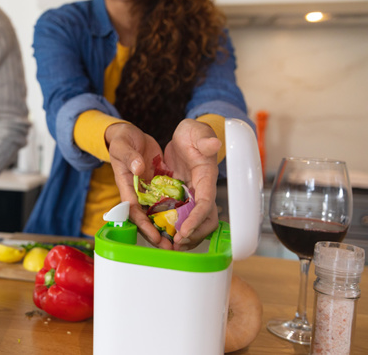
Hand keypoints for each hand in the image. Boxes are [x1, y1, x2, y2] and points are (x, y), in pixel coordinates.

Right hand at [105, 123, 172, 248]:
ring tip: (177, 242)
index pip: (133, 210)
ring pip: (154, 213)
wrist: (127, 135)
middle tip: (168, 247)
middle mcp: (135, 191)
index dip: (143, 225)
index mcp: (125, 184)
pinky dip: (171, 213)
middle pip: (144, 218)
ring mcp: (145, 190)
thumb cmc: (121, 140)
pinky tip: (182, 222)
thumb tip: (138, 168)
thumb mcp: (122, 145)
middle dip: (154, 234)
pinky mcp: (155, 185)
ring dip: (164, 228)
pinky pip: (163, 202)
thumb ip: (130, 157)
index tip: (154, 236)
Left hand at [163, 119, 221, 250]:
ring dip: (184, 236)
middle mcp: (201, 189)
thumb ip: (204, 139)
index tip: (185, 230)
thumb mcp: (196, 131)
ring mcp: (191, 195)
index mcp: (206, 176)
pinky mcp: (181, 196)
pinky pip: (179, 216)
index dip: (196, 219)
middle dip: (192, 234)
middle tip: (176, 243)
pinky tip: (162, 234)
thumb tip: (214, 144)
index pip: (206, 203)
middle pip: (204, 219)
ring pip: (192, 222)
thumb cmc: (192, 132)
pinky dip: (173, 227)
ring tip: (169, 245)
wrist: (186, 135)